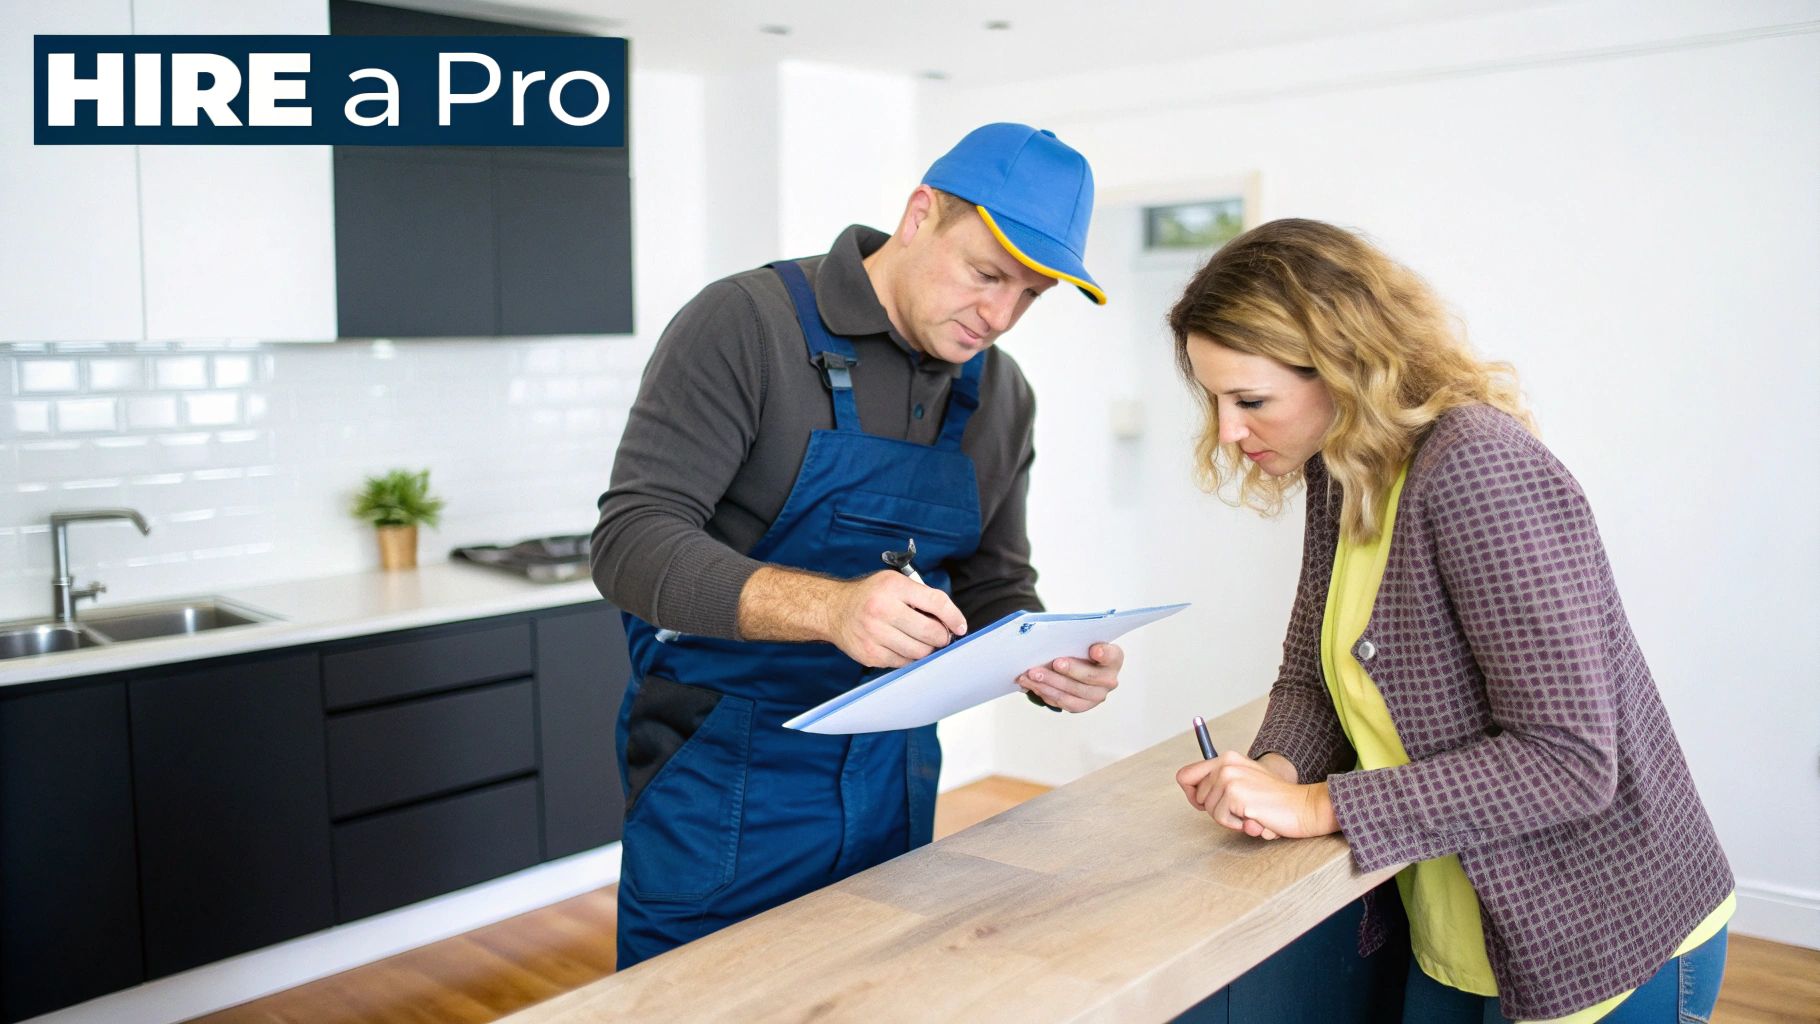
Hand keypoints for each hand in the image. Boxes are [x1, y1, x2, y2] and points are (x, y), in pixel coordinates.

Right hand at [824, 570, 967, 667]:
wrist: (834, 610)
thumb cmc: (870, 595)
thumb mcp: (894, 582)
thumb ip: (921, 596)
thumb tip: (950, 620)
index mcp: (893, 587)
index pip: (936, 602)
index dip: (953, 617)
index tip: (960, 626)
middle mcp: (882, 609)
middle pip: (930, 632)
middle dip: (942, 637)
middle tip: (941, 636)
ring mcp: (874, 634)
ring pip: (919, 652)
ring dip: (926, 649)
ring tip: (921, 641)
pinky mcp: (870, 654)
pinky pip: (903, 663)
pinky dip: (909, 657)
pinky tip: (903, 646)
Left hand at [1017, 642, 1123, 712]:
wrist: (1078, 664)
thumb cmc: (1080, 648)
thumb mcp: (1081, 639)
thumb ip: (1075, 638)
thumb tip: (1052, 639)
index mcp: (1113, 658)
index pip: (1112, 655)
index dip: (1104, 653)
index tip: (1094, 649)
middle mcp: (1109, 680)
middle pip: (1089, 677)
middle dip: (1068, 671)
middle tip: (1053, 663)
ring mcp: (1097, 696)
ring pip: (1073, 693)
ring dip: (1050, 684)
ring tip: (1032, 675)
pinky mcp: (1082, 705)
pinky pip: (1064, 703)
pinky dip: (1046, 693)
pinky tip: (1033, 685)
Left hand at [1174, 752, 1336, 839]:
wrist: (1303, 806)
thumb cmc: (1274, 801)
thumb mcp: (1245, 782)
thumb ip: (1220, 784)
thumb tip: (1194, 796)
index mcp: (1226, 758)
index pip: (1185, 776)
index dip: (1191, 794)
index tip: (1205, 804)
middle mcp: (1225, 764)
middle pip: (1196, 798)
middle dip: (1215, 810)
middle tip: (1241, 809)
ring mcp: (1230, 778)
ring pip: (1208, 810)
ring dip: (1228, 818)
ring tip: (1250, 812)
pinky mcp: (1235, 794)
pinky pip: (1220, 819)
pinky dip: (1236, 824)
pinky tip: (1254, 817)